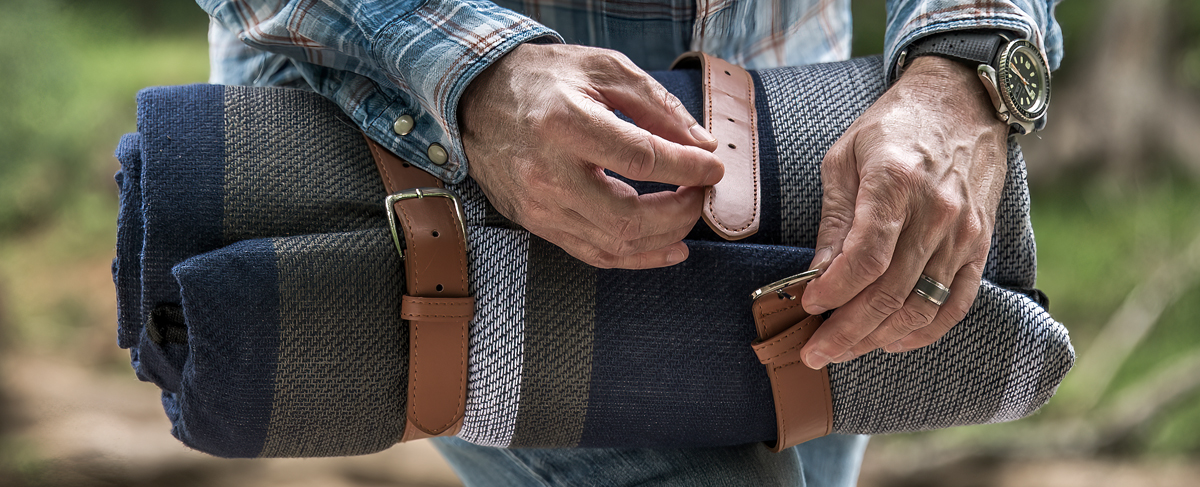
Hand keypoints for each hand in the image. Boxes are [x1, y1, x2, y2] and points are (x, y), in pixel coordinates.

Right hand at [459, 43, 723, 268]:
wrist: (476, 99)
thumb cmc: (543, 79)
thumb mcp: (603, 69)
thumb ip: (656, 105)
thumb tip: (701, 145)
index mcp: (564, 124)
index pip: (641, 159)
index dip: (687, 168)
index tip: (714, 167)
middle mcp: (547, 173)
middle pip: (629, 216)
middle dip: (681, 211)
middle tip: (701, 192)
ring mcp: (538, 206)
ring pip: (615, 244)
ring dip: (665, 237)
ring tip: (689, 215)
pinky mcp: (536, 223)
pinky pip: (593, 254)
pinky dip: (637, 257)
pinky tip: (668, 247)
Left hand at [799, 55, 1008, 367]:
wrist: (961, 102)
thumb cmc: (893, 126)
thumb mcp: (845, 157)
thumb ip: (835, 218)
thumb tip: (818, 272)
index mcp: (896, 183)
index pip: (866, 257)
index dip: (835, 290)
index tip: (809, 305)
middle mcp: (936, 212)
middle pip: (890, 292)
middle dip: (847, 331)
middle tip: (814, 352)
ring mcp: (964, 233)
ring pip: (921, 306)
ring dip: (879, 338)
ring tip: (844, 350)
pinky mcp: (981, 245)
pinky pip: (956, 303)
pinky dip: (924, 331)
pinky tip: (892, 341)